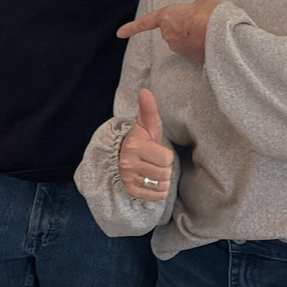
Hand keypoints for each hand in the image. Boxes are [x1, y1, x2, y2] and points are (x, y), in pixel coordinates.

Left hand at [118, 0, 216, 64]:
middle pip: (175, 30)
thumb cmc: (210, 15)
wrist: (222, 35)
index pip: (144, 23)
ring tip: (211, 31)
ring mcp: (178, 48)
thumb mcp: (201, 2)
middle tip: (203, 21)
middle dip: (186, 27)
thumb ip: (192, 7)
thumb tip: (196, 13)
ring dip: (195, 37)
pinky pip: (194, 50)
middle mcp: (168, 34)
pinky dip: (201, 46)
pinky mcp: (190, 58)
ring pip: (185, 41)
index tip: (119, 33)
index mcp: (166, 17)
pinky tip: (213, 41)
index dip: (131, 28)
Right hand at [118, 88, 174, 202]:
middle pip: (165, 173)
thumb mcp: (145, 125)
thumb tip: (145, 91)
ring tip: (152, 170)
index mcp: (135, 147)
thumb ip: (148, 110)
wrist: (119, 156)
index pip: (166, 158)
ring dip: (161, 179)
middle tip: (153, 161)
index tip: (156, 151)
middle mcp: (129, 164)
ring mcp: (129, 178)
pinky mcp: (131, 191)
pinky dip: (157, 191)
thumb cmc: (139, 140)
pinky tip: (150, 181)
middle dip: (164, 167)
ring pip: (161, 184)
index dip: (166, 155)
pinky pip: (156, 196)